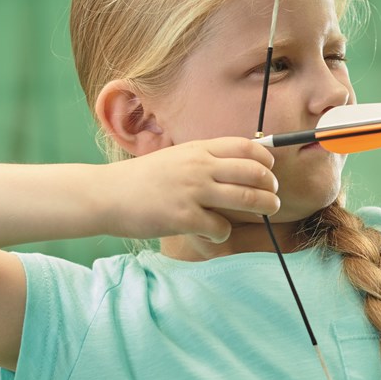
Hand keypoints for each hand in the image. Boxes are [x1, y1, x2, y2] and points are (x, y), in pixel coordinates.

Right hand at [99, 138, 279, 242]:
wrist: (105, 195)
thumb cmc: (142, 179)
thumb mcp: (176, 158)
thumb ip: (204, 160)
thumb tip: (237, 164)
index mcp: (198, 150)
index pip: (246, 147)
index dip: (265, 158)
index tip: (271, 169)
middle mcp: (199, 167)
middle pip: (254, 173)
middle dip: (271, 186)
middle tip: (275, 196)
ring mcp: (192, 192)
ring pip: (246, 199)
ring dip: (264, 207)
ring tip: (269, 211)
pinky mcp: (184, 217)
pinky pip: (220, 227)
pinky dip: (223, 232)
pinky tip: (214, 232)